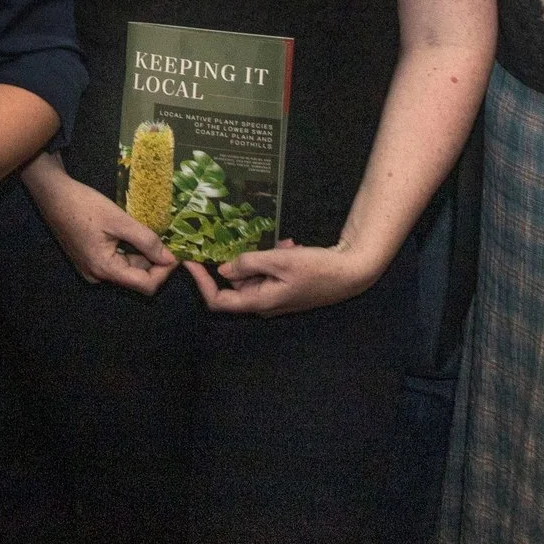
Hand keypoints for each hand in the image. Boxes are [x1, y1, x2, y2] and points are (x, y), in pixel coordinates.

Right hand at [26, 170, 176, 294]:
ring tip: (145, 231)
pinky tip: (128, 232)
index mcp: (104, 269)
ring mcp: (91, 269)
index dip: (164, 271)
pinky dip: (127, 250)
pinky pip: (115, 261)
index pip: (146, 285)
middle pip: (136, 278)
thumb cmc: (84, 205)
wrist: (53, 194)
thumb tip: (170, 258)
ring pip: (126, 268)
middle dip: (153, 260)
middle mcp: (97, 276)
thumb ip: (146, 240)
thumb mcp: (119, 220)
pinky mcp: (88, 259)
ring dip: (140, 253)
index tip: (175, 252)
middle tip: (164, 238)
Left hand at [186, 239, 385, 317]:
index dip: (201, 283)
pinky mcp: (287, 289)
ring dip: (260, 257)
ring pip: (254, 275)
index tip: (191, 261)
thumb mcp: (280, 260)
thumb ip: (249, 263)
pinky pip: (270, 273)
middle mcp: (264, 304)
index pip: (218, 301)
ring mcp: (277, 298)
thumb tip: (223, 268)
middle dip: (239, 260)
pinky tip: (290, 245)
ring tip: (282, 244)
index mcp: (259, 302)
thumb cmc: (316, 268)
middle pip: (235, 284)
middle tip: (248, 239)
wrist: (352, 273)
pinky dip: (274, 258)